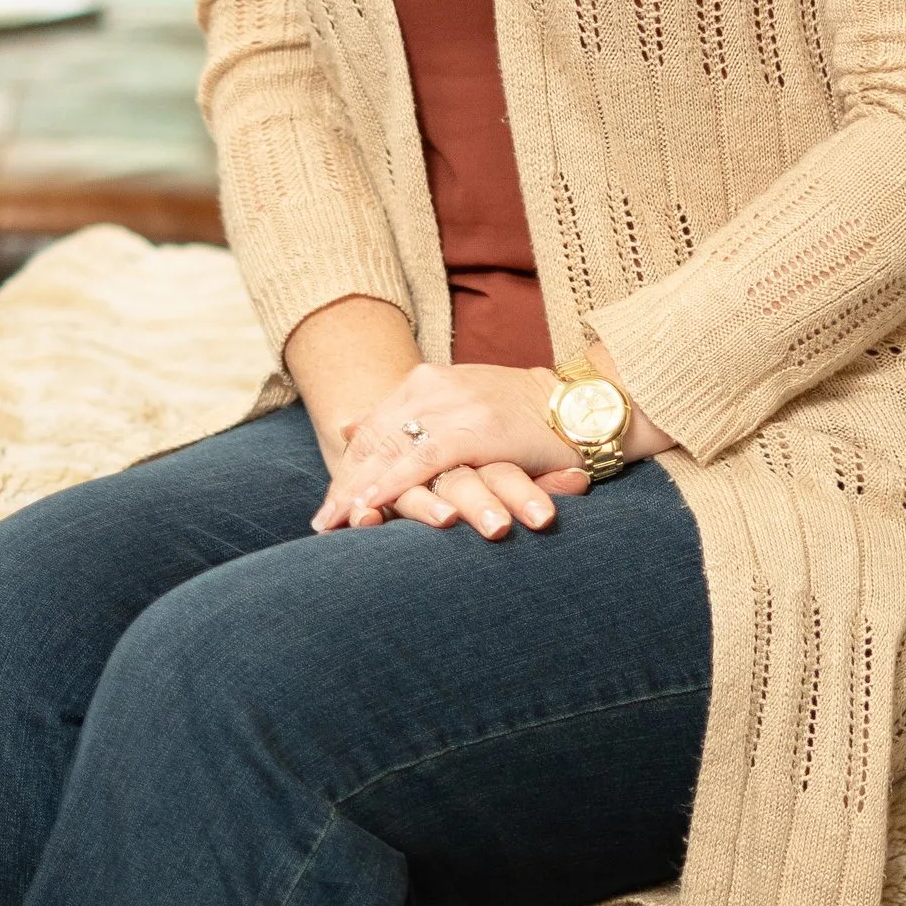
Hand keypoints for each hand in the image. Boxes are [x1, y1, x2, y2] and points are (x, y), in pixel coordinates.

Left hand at [313, 362, 588, 539]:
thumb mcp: (457, 406)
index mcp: (427, 382)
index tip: (329, 505)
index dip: (349, 469)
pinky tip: (370, 507)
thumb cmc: (523, 416)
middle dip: (347, 485)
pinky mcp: (475, 429)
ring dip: (360, 490)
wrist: (583, 405)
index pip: (375, 429)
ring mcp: (454, 406)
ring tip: (336, 522)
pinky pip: (422, 460)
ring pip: (391, 450)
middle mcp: (433, 388)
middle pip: (375, 441)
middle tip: (323, 523)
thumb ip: (405, 414)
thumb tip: (346, 427)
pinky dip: (392, 485)